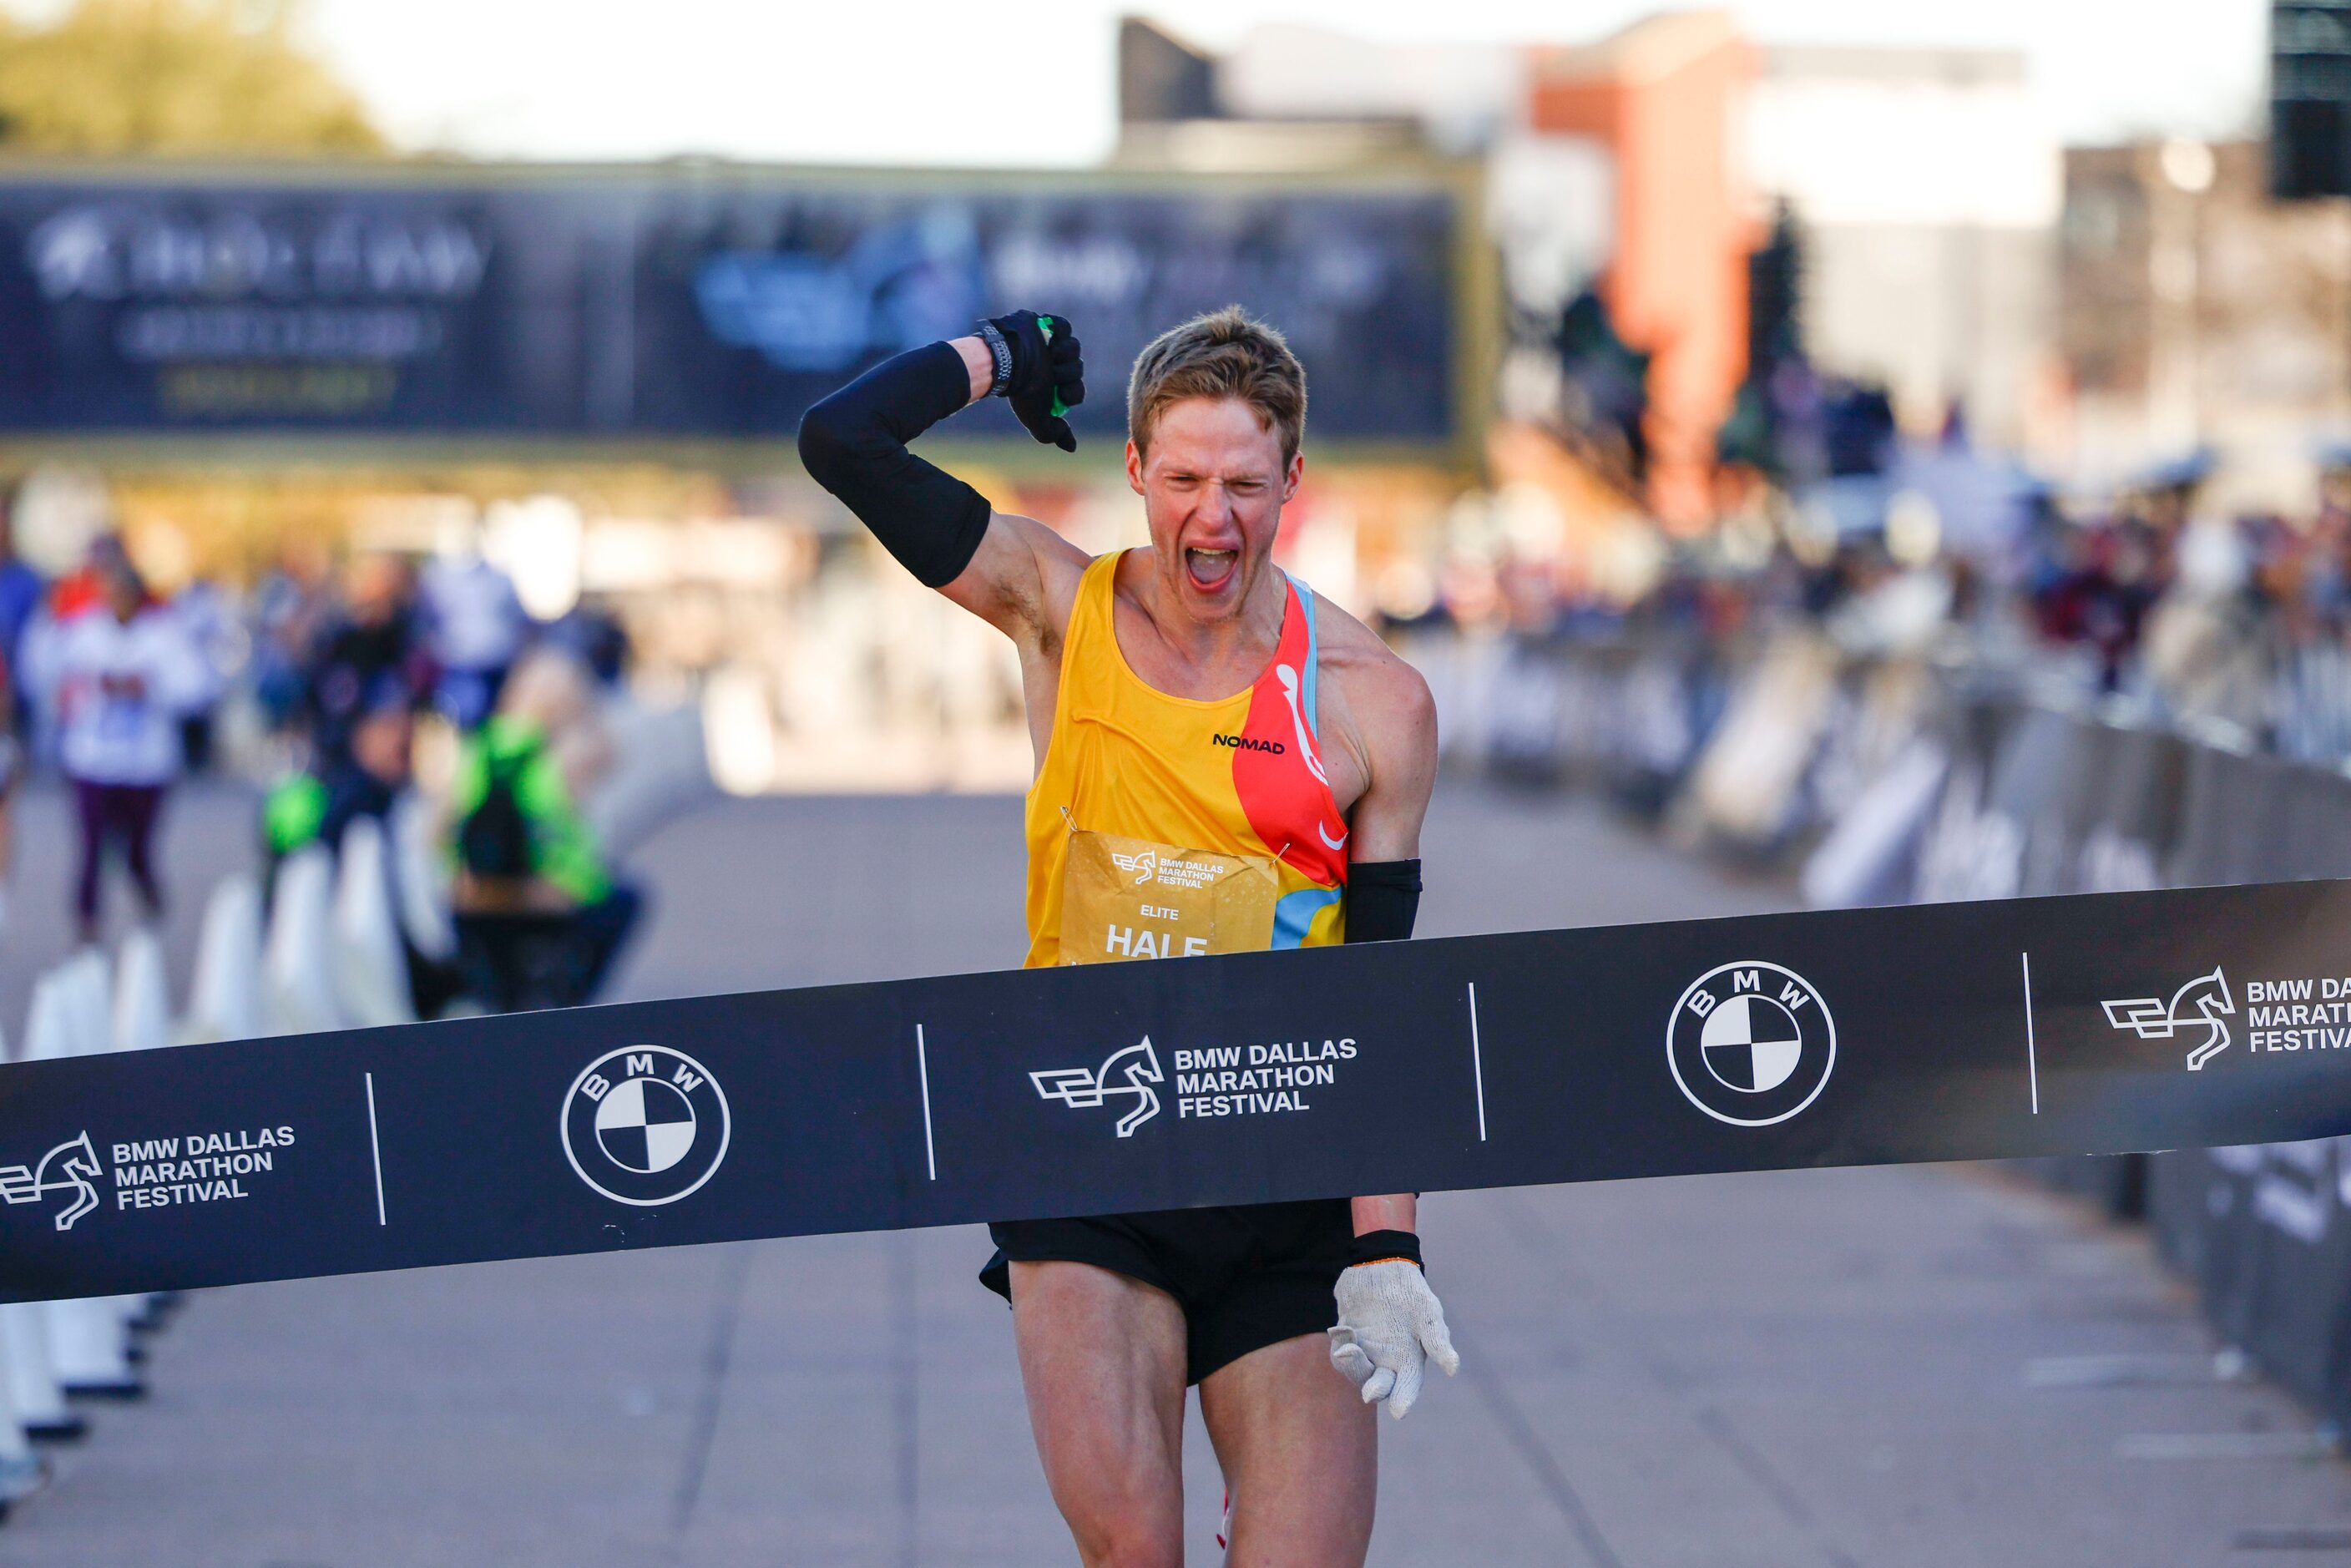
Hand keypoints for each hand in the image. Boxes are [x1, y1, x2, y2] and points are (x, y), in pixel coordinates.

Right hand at [984, 309, 1084, 450]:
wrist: (1006, 362)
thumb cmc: (1021, 392)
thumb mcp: (1038, 420)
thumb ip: (1054, 434)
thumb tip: (1072, 447)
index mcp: (1054, 386)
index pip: (1075, 389)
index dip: (1073, 392)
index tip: (1061, 393)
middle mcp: (1054, 365)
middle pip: (1076, 368)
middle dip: (1069, 373)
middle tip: (1054, 374)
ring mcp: (1051, 345)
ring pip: (1073, 347)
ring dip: (1066, 354)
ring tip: (1051, 355)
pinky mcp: (1046, 326)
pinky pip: (1064, 327)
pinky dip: (1061, 333)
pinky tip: (1050, 342)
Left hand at [1327, 1258, 1458, 1417]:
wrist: (1382, 1265)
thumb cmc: (1410, 1291)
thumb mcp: (1427, 1311)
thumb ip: (1436, 1339)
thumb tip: (1453, 1369)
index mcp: (1409, 1359)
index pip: (1407, 1386)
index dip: (1404, 1399)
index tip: (1400, 1412)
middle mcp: (1386, 1360)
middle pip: (1379, 1386)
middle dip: (1374, 1390)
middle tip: (1370, 1393)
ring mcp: (1365, 1351)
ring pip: (1356, 1372)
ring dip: (1352, 1366)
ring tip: (1350, 1349)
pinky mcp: (1347, 1339)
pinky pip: (1339, 1353)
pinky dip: (1339, 1346)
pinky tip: (1342, 1329)